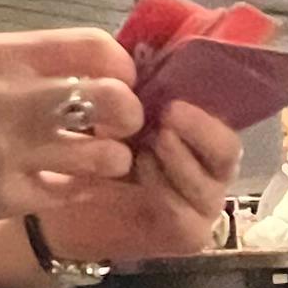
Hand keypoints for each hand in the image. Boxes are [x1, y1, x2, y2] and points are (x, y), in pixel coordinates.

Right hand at [0, 28, 153, 238]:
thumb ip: (19, 67)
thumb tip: (82, 72)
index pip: (97, 47)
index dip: (120, 68)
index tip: (115, 81)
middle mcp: (10, 97)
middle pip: (115, 99)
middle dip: (128, 115)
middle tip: (116, 127)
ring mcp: (8, 152)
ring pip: (105, 154)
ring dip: (110, 159)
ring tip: (93, 160)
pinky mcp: (0, 199)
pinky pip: (69, 193)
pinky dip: (74, 189)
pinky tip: (57, 184)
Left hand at [29, 97, 239, 267]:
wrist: (59, 200)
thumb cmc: (90, 149)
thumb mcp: (112, 108)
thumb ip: (136, 83)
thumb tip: (144, 51)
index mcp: (200, 133)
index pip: (227, 116)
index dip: (209, 104)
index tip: (177, 92)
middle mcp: (210, 168)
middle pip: (228, 150)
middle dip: (200, 131)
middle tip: (168, 115)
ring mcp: (203, 205)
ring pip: (209, 186)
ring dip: (178, 162)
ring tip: (147, 148)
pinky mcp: (189, 236)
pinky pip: (187, 218)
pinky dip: (165, 194)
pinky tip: (140, 174)